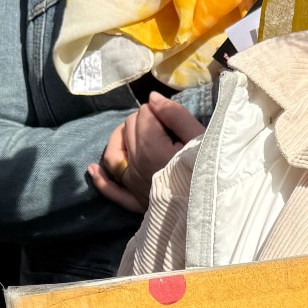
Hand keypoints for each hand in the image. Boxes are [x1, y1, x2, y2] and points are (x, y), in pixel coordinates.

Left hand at [87, 92, 203, 212]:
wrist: (213, 210)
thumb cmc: (211, 172)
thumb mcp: (199, 138)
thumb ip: (175, 115)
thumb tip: (151, 98)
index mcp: (150, 146)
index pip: (144, 114)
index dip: (159, 110)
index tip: (174, 119)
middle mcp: (135, 164)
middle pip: (129, 129)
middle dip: (142, 120)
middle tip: (165, 126)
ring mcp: (132, 185)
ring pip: (114, 154)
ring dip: (119, 139)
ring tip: (130, 132)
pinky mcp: (134, 202)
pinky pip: (112, 191)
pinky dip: (101, 179)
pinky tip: (94, 169)